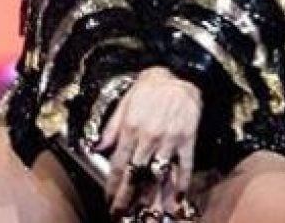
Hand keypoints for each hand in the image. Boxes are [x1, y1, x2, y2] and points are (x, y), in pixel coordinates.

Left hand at [96, 66, 200, 216]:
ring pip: (159, 175)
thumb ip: (111, 127)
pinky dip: (181, 185)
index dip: (112, 186)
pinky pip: (184, 166)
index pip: (119, 164)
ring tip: (148, 216)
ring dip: (152, 199)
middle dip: (126, 199)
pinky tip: (176, 201)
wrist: (180, 76)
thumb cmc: (150, 88)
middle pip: (136, 175)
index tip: (108, 200)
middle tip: (120, 215)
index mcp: (131, 128)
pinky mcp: (187, 140)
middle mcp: (149, 137)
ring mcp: (169, 140)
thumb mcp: (124, 102)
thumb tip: (96, 147)